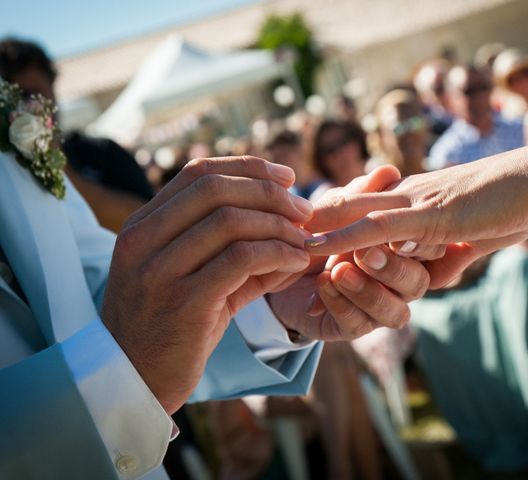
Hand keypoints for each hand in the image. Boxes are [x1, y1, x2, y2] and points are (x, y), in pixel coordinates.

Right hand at [102, 156, 313, 413]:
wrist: (134, 381)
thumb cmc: (170, 328)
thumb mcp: (197, 280)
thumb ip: (239, 254)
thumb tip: (294, 234)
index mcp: (143, 226)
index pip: (198, 173)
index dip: (248, 168)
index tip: (285, 177)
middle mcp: (144, 240)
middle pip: (216, 190)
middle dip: (270, 193)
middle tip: (304, 210)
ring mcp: (160, 270)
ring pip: (230, 221)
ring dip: (279, 225)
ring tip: (304, 240)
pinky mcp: (184, 302)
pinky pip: (241, 259)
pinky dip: (277, 253)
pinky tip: (296, 262)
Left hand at [268, 166, 428, 339]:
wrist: (281, 265)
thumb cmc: (321, 231)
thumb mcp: (339, 208)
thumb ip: (363, 195)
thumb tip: (388, 172)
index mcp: (404, 251)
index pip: (423, 249)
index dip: (415, 241)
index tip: (394, 224)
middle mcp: (397, 283)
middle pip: (416, 282)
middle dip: (392, 267)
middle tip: (367, 251)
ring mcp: (378, 307)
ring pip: (393, 310)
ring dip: (368, 289)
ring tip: (340, 270)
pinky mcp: (352, 327)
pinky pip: (357, 323)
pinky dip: (340, 303)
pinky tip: (323, 283)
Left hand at [306, 136, 527, 287]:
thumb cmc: (511, 204)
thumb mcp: (472, 238)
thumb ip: (449, 254)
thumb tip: (439, 272)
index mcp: (415, 199)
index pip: (363, 204)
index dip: (330, 216)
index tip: (300, 229)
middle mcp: (409, 196)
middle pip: (347, 204)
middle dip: (312, 221)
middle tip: (276, 232)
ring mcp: (417, 203)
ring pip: (355, 216)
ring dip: (321, 232)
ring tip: (288, 242)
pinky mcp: (432, 216)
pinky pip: (381, 228)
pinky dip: (348, 239)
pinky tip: (323, 250)